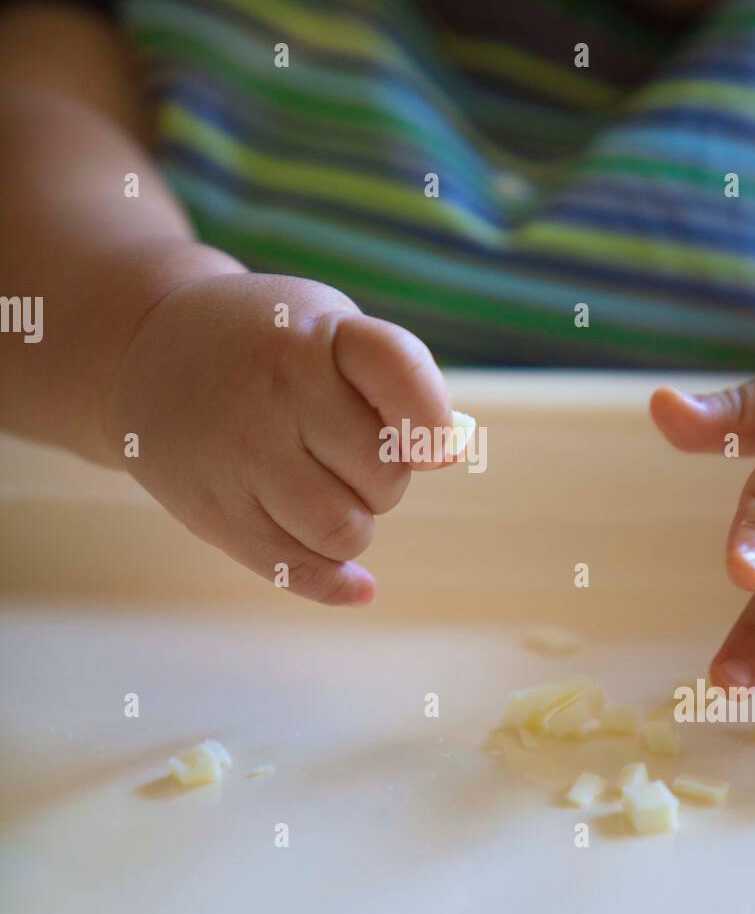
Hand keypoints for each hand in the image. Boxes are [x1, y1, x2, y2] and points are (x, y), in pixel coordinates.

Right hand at [107, 266, 454, 604]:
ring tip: (329, 492)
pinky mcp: (214, 511)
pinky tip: (357, 585)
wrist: (146, 351)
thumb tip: (449, 451)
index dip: (430, 421)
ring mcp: (240, 456)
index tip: (433, 444)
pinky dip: (337, 583)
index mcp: (315, 338)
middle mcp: (276, 394)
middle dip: (386, 478)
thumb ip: (396, 382)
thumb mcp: (328, 328)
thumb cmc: (268, 345)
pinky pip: (294, 570)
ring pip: (345, 530)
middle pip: (383, 474)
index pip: (399, 372)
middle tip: (350, 456)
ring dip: (357, 524)